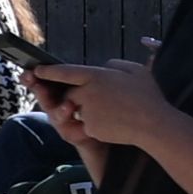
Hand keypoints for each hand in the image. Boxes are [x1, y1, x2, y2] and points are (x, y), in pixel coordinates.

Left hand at [31, 55, 179, 158]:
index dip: (49, 71)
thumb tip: (102, 67)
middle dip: (81, 96)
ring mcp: (86, 111)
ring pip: (78, 109)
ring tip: (115, 112)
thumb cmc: (148, 96)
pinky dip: (97, 124)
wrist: (155, 125)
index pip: (65, 71)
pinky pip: (87, 124)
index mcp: (96, 76)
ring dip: (90, 110)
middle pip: (71, 93)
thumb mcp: (134, 70)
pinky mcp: (89, 128)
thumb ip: (113, 65)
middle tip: (107, 101)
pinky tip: (115, 123)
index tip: (37, 70)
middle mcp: (86, 92)